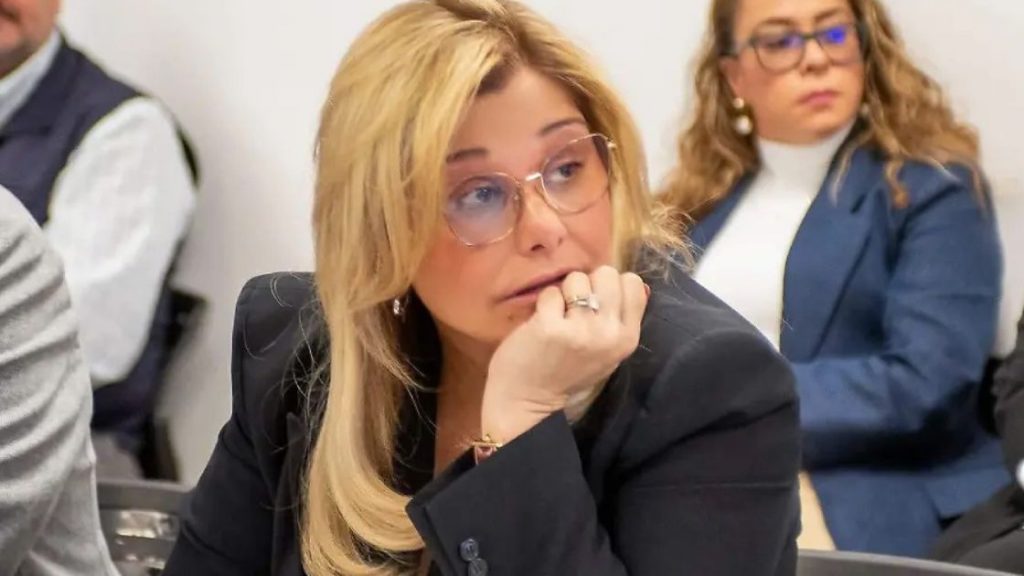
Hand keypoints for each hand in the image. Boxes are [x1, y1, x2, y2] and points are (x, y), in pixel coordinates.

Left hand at [481, 266, 648, 441]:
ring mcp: (580, 330)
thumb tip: (638, 284)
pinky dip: (543, 303)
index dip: (610, 285)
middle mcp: (609, 333)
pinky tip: (542, 323)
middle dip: (587, 284)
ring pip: (577, 278)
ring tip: (558, 316)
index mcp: (628, 338)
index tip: (596, 302)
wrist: (529, 401)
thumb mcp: (608, 352)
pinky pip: (550, 292)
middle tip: (574, 308)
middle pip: (606, 273)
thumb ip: (622, 320)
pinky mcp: (550, 327)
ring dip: (564, 292)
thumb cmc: (568, 372)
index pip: (632, 283)